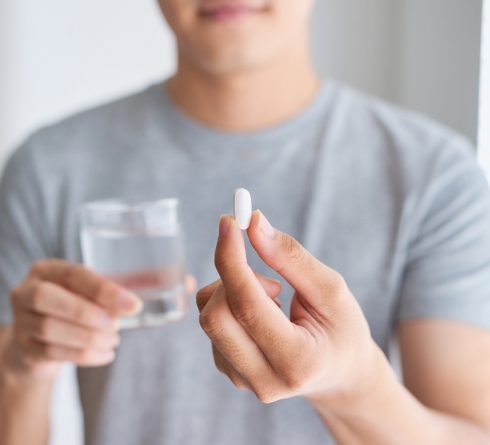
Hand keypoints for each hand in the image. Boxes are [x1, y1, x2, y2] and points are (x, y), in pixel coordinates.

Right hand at [5, 259, 195, 381]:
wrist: (42, 338)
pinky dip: (83, 355)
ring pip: (49, 329)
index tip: (133, 305)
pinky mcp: (23, 349)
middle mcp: (28, 290)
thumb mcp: (100, 290)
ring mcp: (21, 320)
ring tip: (114, 341)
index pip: (74, 274)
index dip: (103, 290)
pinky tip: (105, 354)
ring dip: (87, 338)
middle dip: (87, 313)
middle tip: (118, 326)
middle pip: (48, 299)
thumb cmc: (81, 305)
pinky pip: (50, 353)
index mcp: (49, 269)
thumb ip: (138, 283)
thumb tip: (188, 281)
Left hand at [197, 211, 383, 408]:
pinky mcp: (229, 371)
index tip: (228, 222)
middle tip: (271, 276)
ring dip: (234, 291)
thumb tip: (254, 224)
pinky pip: (212, 324)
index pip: (247, 306)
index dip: (232, 259)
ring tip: (275, 299)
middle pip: (215, 316)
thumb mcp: (331, 289)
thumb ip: (291, 257)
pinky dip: (231, 304)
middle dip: (233, 277)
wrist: (340, 374)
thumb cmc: (342, 329)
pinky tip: (263, 314)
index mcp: (297, 361)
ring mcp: (242, 380)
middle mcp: (264, 380)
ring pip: (209, 317)